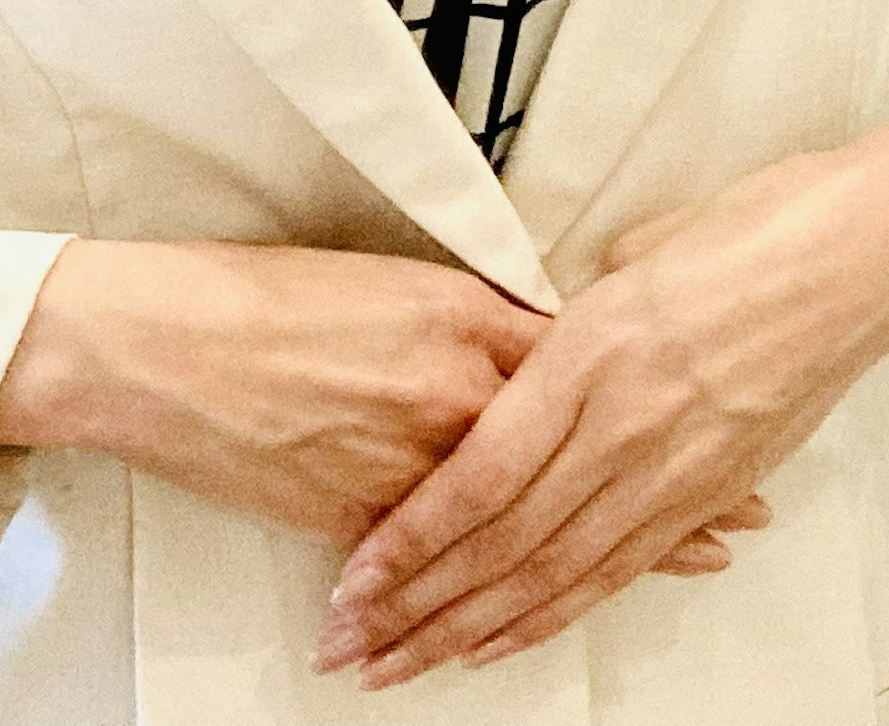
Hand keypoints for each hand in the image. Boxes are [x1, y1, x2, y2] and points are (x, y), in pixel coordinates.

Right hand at [0, 238, 762, 574]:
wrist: (158, 344)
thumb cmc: (258, 298)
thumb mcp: (389, 281)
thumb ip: (470, 316)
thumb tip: (535, 338)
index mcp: (462, 316)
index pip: (584, 361)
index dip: (656, 396)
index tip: (721, 410)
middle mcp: (451, 391)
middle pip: (579, 449)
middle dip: (660, 490)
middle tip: (731, 521)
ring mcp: (410, 460)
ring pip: (528, 516)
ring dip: (604, 546)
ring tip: (679, 565)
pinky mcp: (362, 517)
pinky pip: (449, 559)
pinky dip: (497, 585)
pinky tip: (541, 606)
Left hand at [315, 118, 888, 687]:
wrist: (872, 250)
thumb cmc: (767, 225)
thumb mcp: (642, 250)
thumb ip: (576, 312)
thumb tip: (535, 343)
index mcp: (596, 351)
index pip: (483, 474)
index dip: (413, 539)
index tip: (357, 579)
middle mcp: (629, 421)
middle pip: (506, 541)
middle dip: (421, 606)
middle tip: (358, 648)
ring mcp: (677, 464)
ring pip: (560, 572)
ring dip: (477, 628)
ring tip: (413, 663)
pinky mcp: (717, 487)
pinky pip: (624, 567)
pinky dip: (561, 611)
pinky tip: (512, 637)